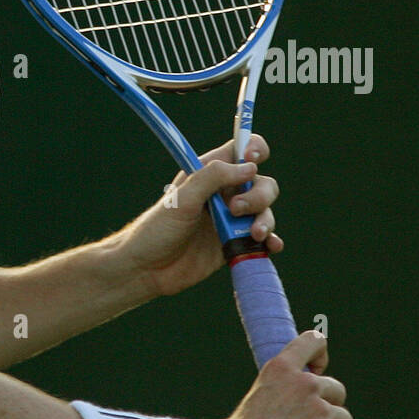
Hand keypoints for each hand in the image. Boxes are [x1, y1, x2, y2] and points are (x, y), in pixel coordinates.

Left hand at [117, 134, 280, 298]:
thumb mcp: (182, 199)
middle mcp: (223, 194)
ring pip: (265, 211)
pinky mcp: (235, 244)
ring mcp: (231, 220)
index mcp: (209, 175)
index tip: (252, 158)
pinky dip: (271, 241)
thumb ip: (213, 177)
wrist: (147, 270)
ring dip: (266, 220)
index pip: (240, 150)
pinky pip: (263, 239)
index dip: (253, 147)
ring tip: (254, 234)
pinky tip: (271, 246)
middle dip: (259, 195)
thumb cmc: (157, 229)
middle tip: (235, 209)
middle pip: (261, 183)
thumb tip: (249, 168)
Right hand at [193, 331, 360, 418]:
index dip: (320, 358)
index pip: (314, 341)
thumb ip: (282, 394)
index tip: (315, 373)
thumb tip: (301, 410)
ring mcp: (321, 411)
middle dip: (327, 408)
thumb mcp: (256, 399)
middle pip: (337, 391)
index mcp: (281, 369)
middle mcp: (304, 384)